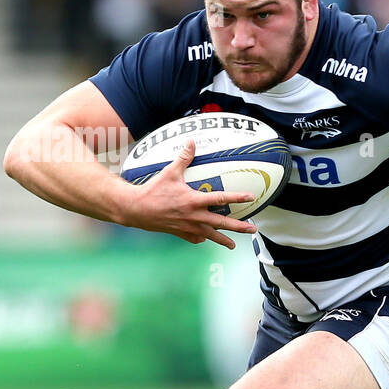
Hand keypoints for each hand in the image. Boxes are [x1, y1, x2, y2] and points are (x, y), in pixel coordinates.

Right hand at [121, 141, 257, 248]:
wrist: (136, 210)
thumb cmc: (153, 190)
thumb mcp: (170, 172)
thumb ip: (183, 158)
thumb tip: (191, 142)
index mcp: (194, 200)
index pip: (221, 198)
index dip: (238, 197)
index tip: (251, 197)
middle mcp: (194, 216)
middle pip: (222, 223)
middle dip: (239, 227)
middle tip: (252, 230)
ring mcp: (188, 227)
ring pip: (210, 236)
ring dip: (223, 240)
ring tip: (234, 246)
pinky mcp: (180, 233)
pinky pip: (195, 238)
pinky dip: (201, 239)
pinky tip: (206, 239)